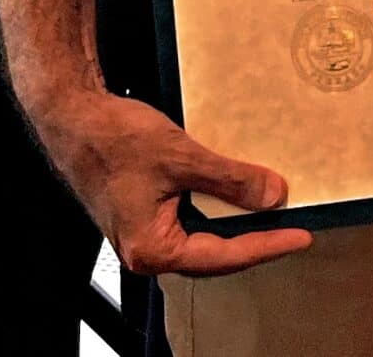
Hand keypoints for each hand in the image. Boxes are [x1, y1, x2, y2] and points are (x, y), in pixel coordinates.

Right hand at [36, 87, 311, 277]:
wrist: (73, 116)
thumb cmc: (114, 139)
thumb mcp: (181, 157)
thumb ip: (229, 181)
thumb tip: (272, 197)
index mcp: (152, 249)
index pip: (223, 256)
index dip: (266, 244)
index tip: (300, 235)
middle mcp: (147, 250)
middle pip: (214, 252)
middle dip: (253, 238)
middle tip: (293, 225)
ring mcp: (144, 232)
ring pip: (202, 233)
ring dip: (234, 220)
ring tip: (272, 207)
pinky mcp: (144, 213)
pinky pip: (189, 216)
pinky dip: (215, 204)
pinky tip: (235, 188)